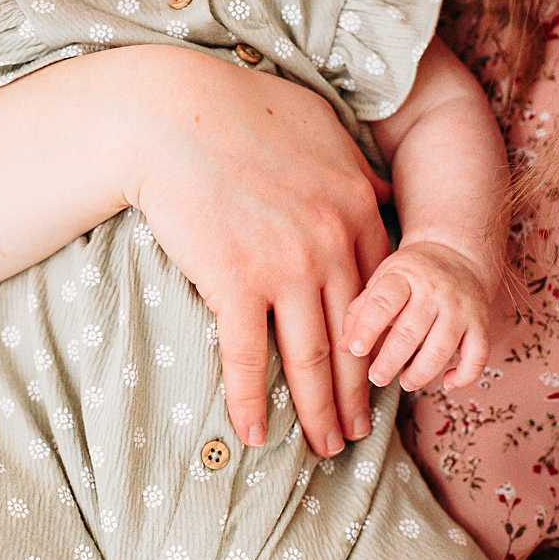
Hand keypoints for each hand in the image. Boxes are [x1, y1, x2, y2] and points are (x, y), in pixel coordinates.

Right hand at [120, 47, 392, 456]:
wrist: (174, 115)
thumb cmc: (244, 111)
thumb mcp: (323, 130)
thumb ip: (359, 170)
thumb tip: (384, 192)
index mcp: (358, 209)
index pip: (381, 296)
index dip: (382, 344)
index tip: (383, 376)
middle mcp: (332, 243)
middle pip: (354, 337)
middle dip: (359, 394)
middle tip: (360, 435)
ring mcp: (286, 266)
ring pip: (311, 358)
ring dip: (319, 412)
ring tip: (325, 447)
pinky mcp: (234, 282)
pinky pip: (247, 358)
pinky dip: (251, 401)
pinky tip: (255, 436)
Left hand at [341, 239, 494, 391]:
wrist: (457, 254)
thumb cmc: (412, 274)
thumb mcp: (382, 279)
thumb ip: (360, 311)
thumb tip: (343, 347)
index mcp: (405, 275)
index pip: (385, 302)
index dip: (368, 328)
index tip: (356, 350)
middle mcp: (436, 291)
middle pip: (411, 331)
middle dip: (390, 360)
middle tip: (377, 376)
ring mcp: (460, 308)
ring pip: (442, 348)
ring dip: (421, 372)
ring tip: (405, 381)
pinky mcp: (480, 323)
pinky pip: (478, 355)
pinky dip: (465, 375)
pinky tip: (447, 382)